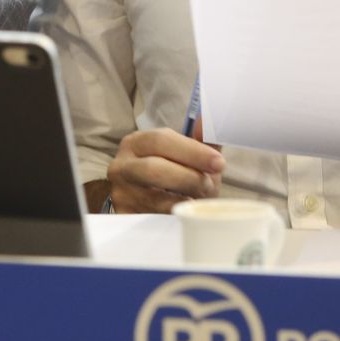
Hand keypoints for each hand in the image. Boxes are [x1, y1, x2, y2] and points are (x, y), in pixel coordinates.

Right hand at [106, 128, 224, 213]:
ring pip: (155, 199)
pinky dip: (175, 217)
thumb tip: (211, 120)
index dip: (193, 151)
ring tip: (199, 199)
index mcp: (136, 142)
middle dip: (189, 178)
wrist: (149, 206)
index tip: (218, 163)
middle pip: (154, 169)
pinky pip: (154, 220)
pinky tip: (186, 214)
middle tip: (209, 185)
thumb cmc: (172, 175)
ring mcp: (121, 194)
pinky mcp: (125, 217)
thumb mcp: (186, 156)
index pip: (161, 140)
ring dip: (185, 200)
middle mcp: (121, 166)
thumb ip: (202, 140)